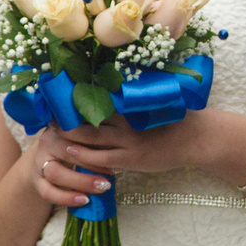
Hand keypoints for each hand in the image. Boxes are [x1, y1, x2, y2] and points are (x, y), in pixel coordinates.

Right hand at [23, 123, 113, 208]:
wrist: (45, 156)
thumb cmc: (72, 143)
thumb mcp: (81, 134)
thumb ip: (94, 133)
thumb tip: (120, 134)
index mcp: (59, 127)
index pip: (75, 133)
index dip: (94, 142)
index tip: (114, 149)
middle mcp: (46, 143)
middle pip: (65, 152)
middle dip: (91, 164)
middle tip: (113, 172)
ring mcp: (39, 163)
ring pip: (55, 173)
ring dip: (80, 182)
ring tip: (102, 187)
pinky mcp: (36, 181)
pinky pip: (47, 192)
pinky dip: (66, 198)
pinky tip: (84, 200)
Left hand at [63, 109, 232, 184]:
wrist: (198, 138)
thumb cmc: (178, 118)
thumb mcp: (155, 103)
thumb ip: (134, 99)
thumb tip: (115, 86)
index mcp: (132, 104)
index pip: (97, 98)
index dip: (75, 97)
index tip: (57, 95)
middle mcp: (127, 120)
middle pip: (88, 116)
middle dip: (66, 117)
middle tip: (47, 116)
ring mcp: (129, 140)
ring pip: (91, 138)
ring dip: (70, 136)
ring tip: (51, 135)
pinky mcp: (132, 158)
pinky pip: (102, 159)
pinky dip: (85, 156)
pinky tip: (71, 153)